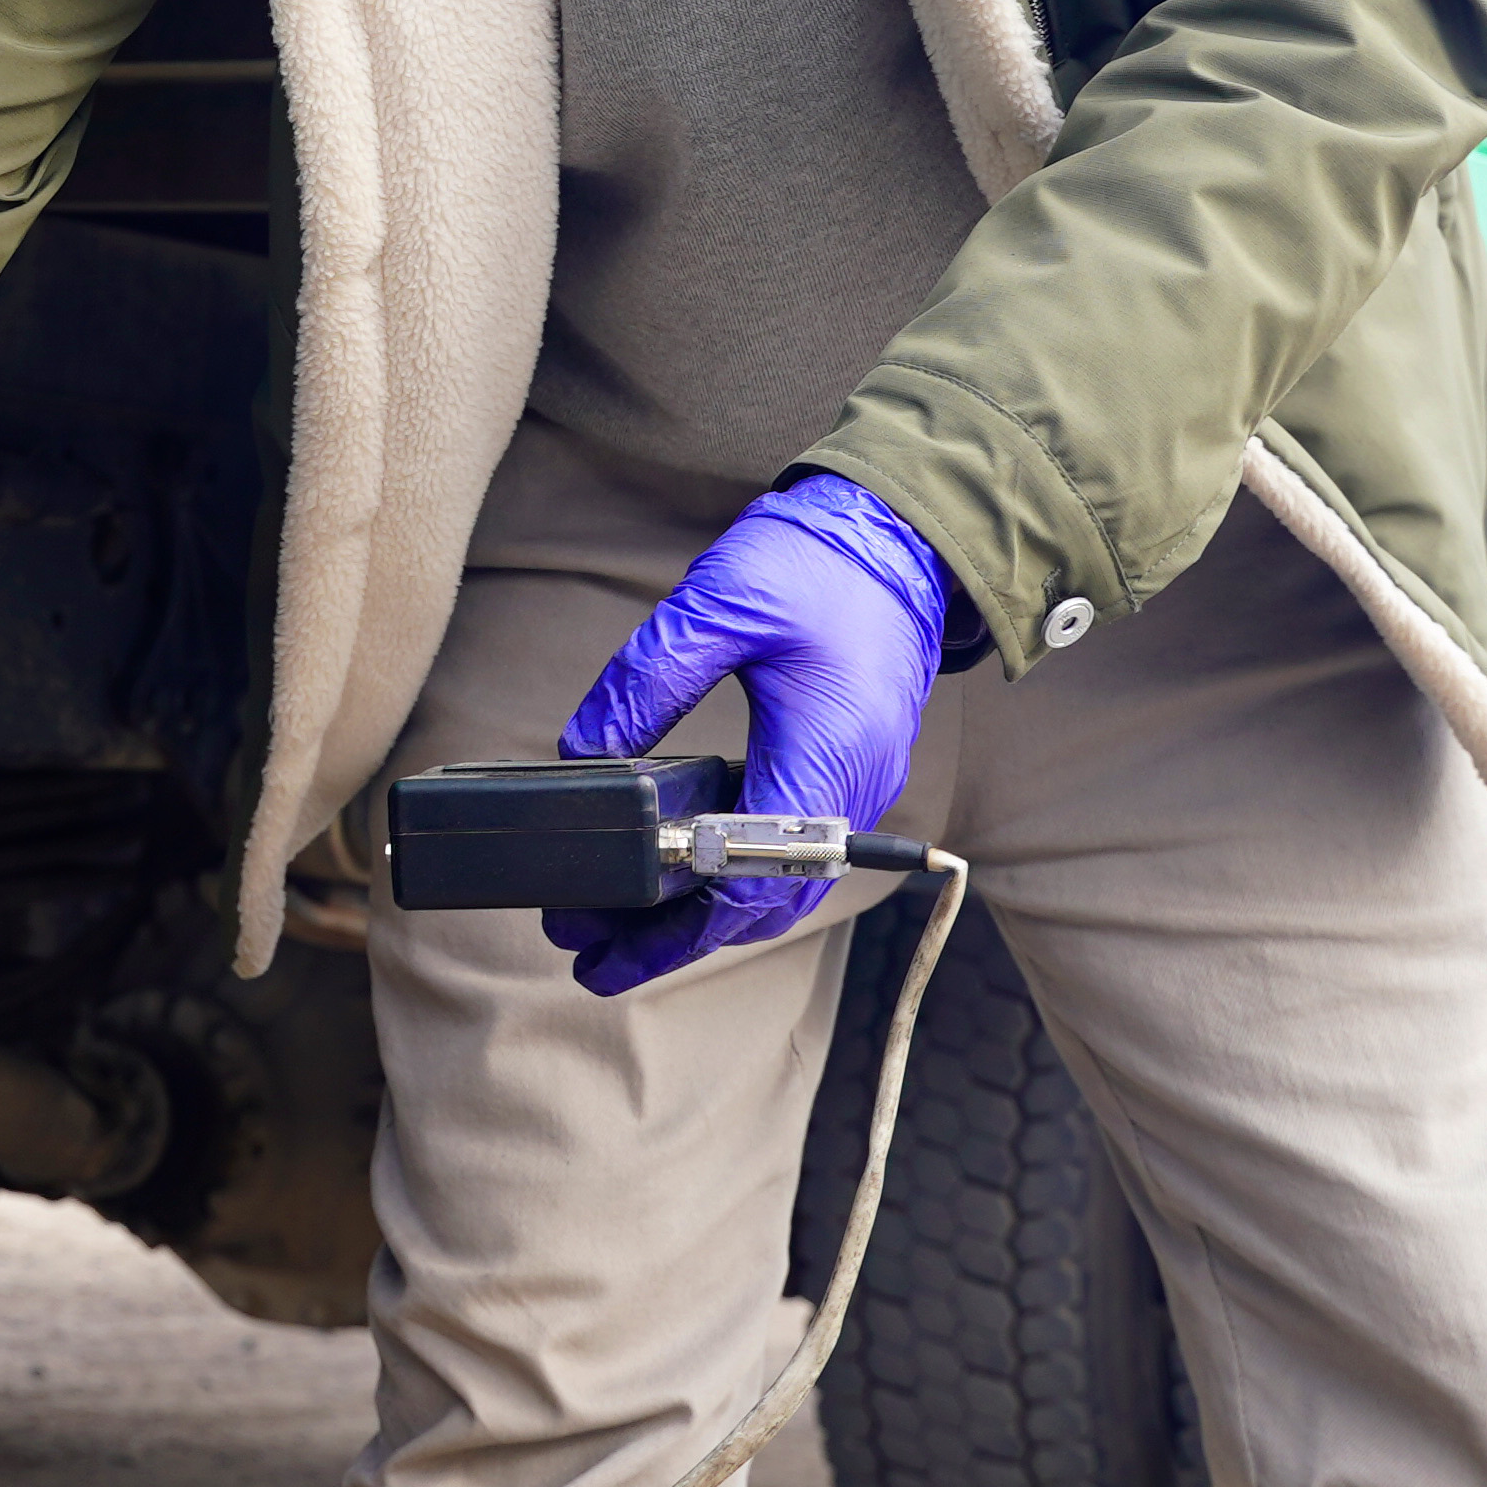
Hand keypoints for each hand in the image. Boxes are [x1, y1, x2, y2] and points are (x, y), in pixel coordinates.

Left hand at [544, 474, 957, 999]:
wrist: (904, 534)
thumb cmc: (819, 563)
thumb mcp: (717, 607)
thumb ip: (646, 683)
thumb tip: (582, 753)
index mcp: (822, 756)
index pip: (747, 879)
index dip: (675, 928)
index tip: (605, 947)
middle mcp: (851, 788)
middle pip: (763, 902)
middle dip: (678, 936)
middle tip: (591, 952)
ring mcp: (858, 782)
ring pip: (781, 883)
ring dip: (706, 911)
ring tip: (622, 924)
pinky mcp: (852, 766)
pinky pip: (794, 848)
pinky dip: (737, 871)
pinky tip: (681, 867)